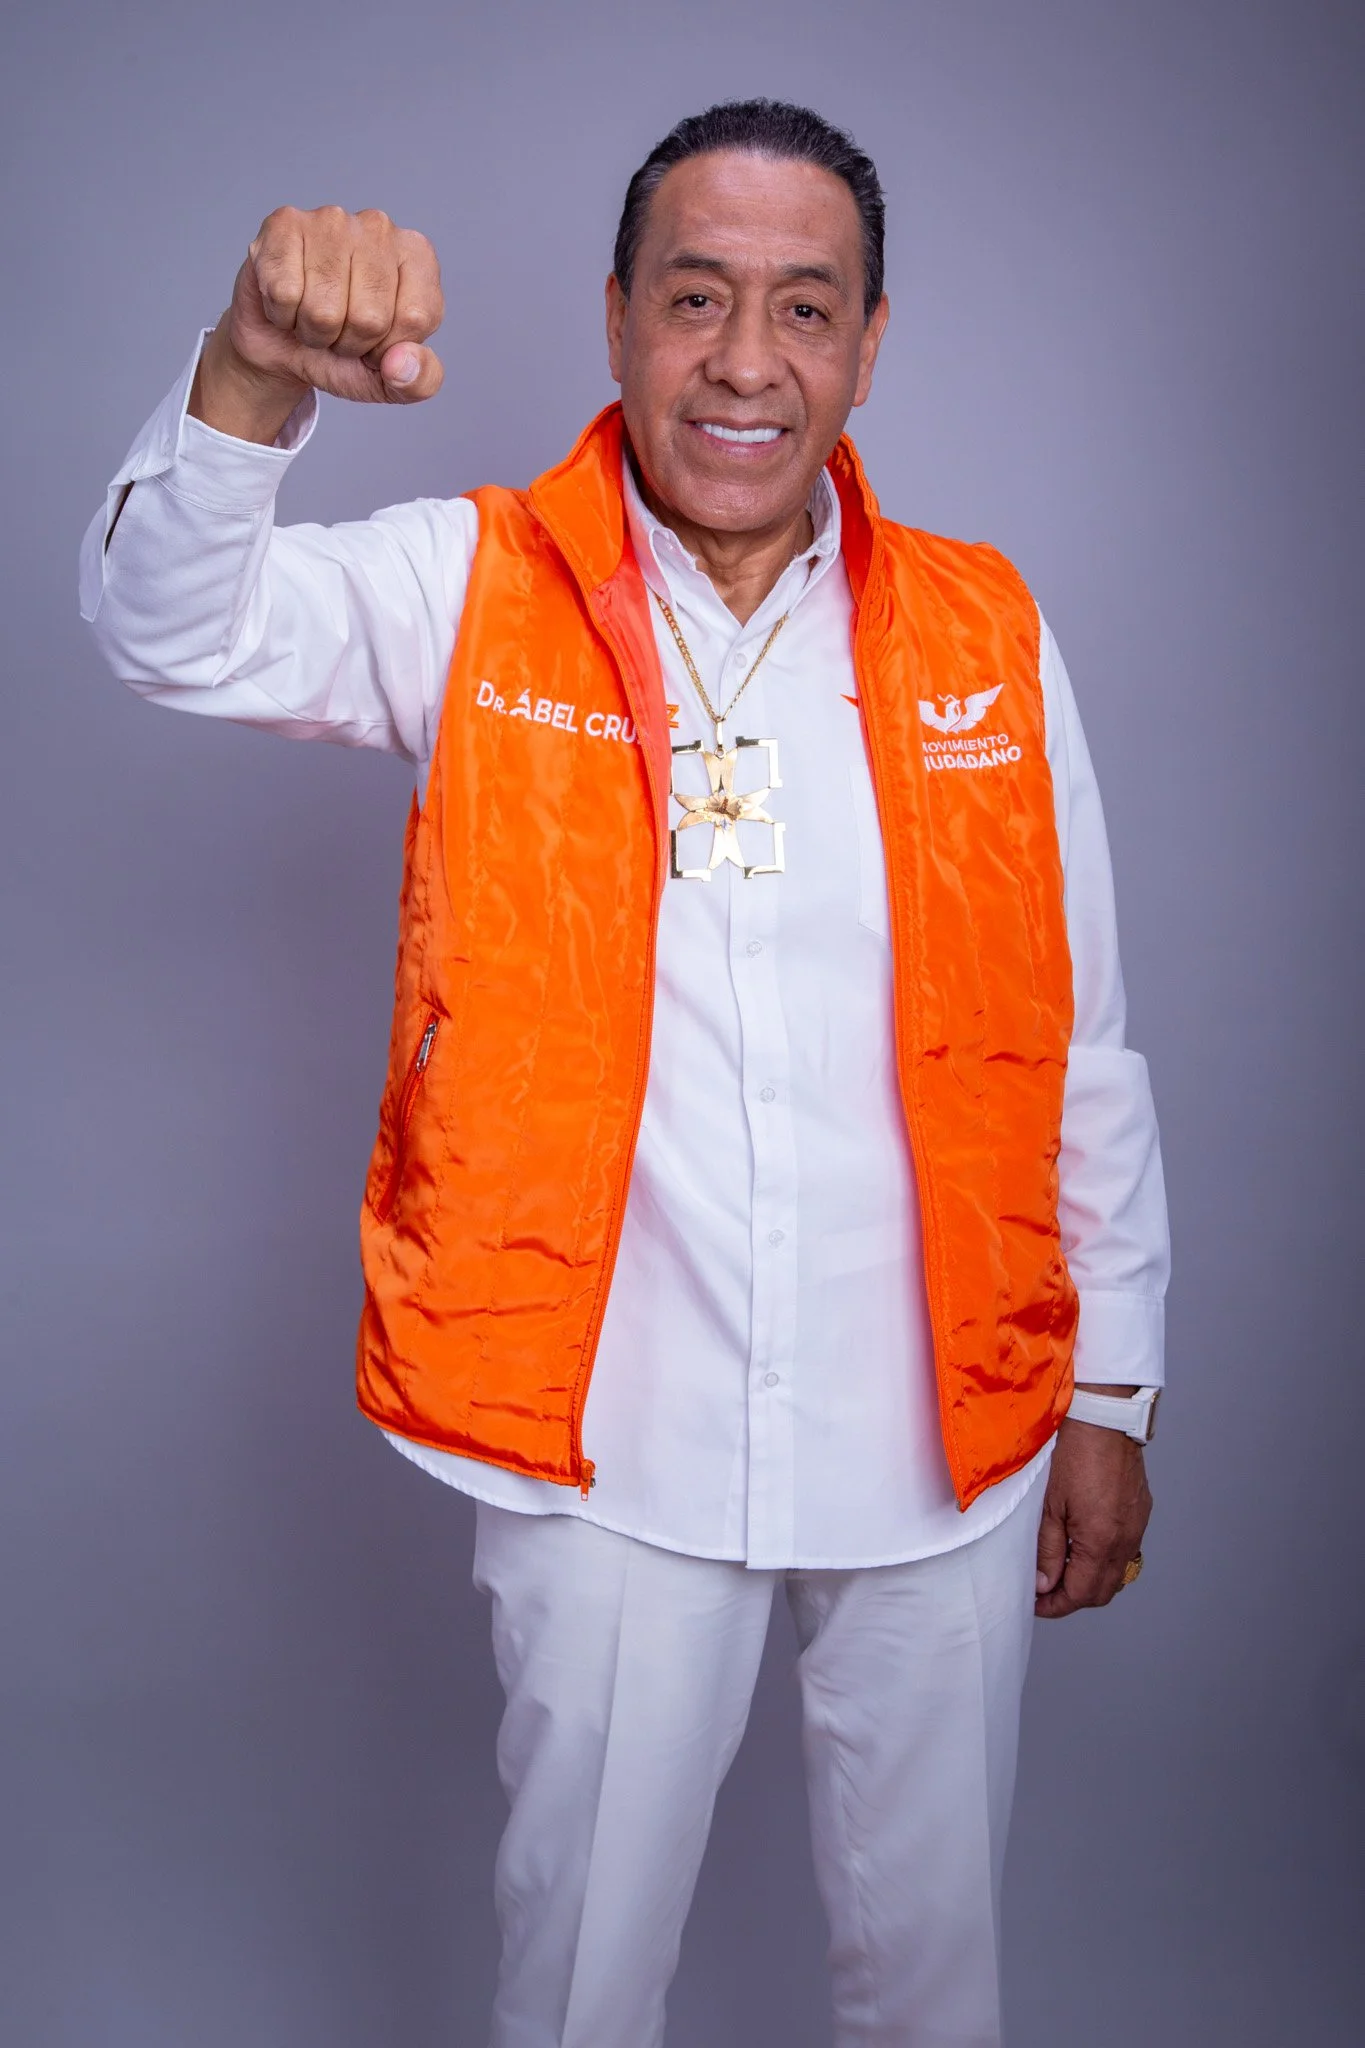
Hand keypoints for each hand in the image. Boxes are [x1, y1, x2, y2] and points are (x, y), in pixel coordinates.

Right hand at [189, 206, 444, 443]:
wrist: (281, 341)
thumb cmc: (342, 348)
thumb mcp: (391, 378)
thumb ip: (419, 380)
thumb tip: (402, 364)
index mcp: (418, 257)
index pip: (414, 319)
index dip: (386, 347)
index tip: (374, 339)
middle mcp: (380, 228)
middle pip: (370, 317)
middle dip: (348, 342)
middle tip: (338, 328)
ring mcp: (331, 220)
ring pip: (324, 311)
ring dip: (313, 331)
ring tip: (313, 314)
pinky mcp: (284, 225)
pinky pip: (285, 295)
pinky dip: (283, 314)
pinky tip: (289, 298)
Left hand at [1034, 1406, 1151, 1619]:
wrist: (1105, 1421)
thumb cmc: (1074, 1456)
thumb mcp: (1050, 1506)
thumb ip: (1048, 1550)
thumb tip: (1044, 1584)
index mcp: (1100, 1542)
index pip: (1080, 1594)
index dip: (1055, 1605)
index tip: (1036, 1605)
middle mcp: (1125, 1541)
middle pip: (1101, 1592)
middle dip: (1072, 1598)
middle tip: (1046, 1590)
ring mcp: (1137, 1528)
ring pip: (1116, 1575)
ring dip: (1090, 1581)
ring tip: (1062, 1569)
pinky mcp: (1141, 1515)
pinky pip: (1126, 1553)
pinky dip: (1104, 1561)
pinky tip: (1083, 1546)